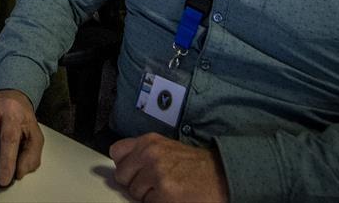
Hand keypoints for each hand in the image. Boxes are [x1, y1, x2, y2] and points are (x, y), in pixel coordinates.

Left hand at [110, 133, 227, 202]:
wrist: (222, 175)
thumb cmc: (195, 164)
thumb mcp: (164, 147)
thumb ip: (142, 152)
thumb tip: (125, 165)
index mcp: (148, 142)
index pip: (117, 152)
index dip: (124, 165)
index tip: (132, 170)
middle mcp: (150, 155)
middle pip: (123, 176)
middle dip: (135, 182)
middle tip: (152, 183)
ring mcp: (156, 175)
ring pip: (135, 193)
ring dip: (148, 195)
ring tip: (166, 189)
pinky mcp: (165, 194)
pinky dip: (158, 202)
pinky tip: (172, 196)